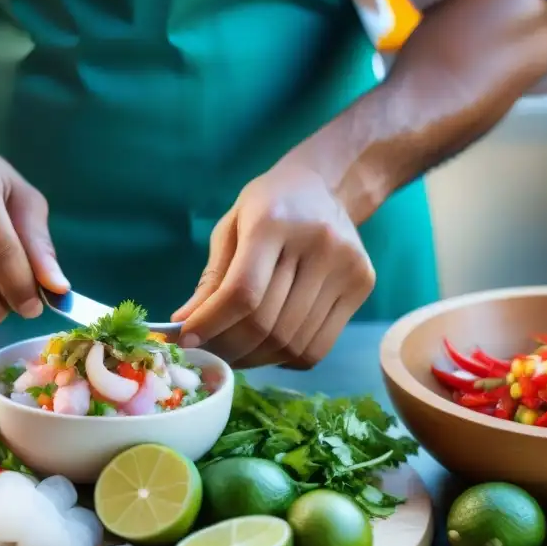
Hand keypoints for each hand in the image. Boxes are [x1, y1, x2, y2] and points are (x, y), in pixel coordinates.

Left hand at [172, 163, 374, 368]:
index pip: (242, 293)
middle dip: (229, 347)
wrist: (327, 186)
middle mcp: (316, 244)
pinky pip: (318, 346)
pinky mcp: (363, 286)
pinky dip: (286, 359)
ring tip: (236, 353)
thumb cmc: (268, 206)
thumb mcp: (230, 229)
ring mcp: (346, 267)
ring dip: (256, 358)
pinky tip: (268, 349)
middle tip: (209, 352)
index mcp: (273, 222)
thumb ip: (211, 279)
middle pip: (266, 323)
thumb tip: (184, 325)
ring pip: (292, 342)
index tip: (187, 340)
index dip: (212, 323)